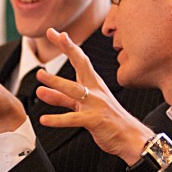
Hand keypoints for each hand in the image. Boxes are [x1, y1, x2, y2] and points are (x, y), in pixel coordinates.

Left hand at [36, 28, 153, 164]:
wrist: (131, 138)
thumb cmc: (109, 120)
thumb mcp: (84, 106)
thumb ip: (62, 98)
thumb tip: (42, 90)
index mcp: (93, 84)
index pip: (79, 60)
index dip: (68, 45)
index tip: (55, 33)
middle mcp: (95, 90)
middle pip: (81, 64)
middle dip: (68, 48)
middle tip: (53, 35)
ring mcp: (95, 104)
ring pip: (73, 90)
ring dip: (56, 82)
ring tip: (40, 76)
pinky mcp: (95, 120)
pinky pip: (73, 118)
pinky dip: (58, 119)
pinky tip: (44, 120)